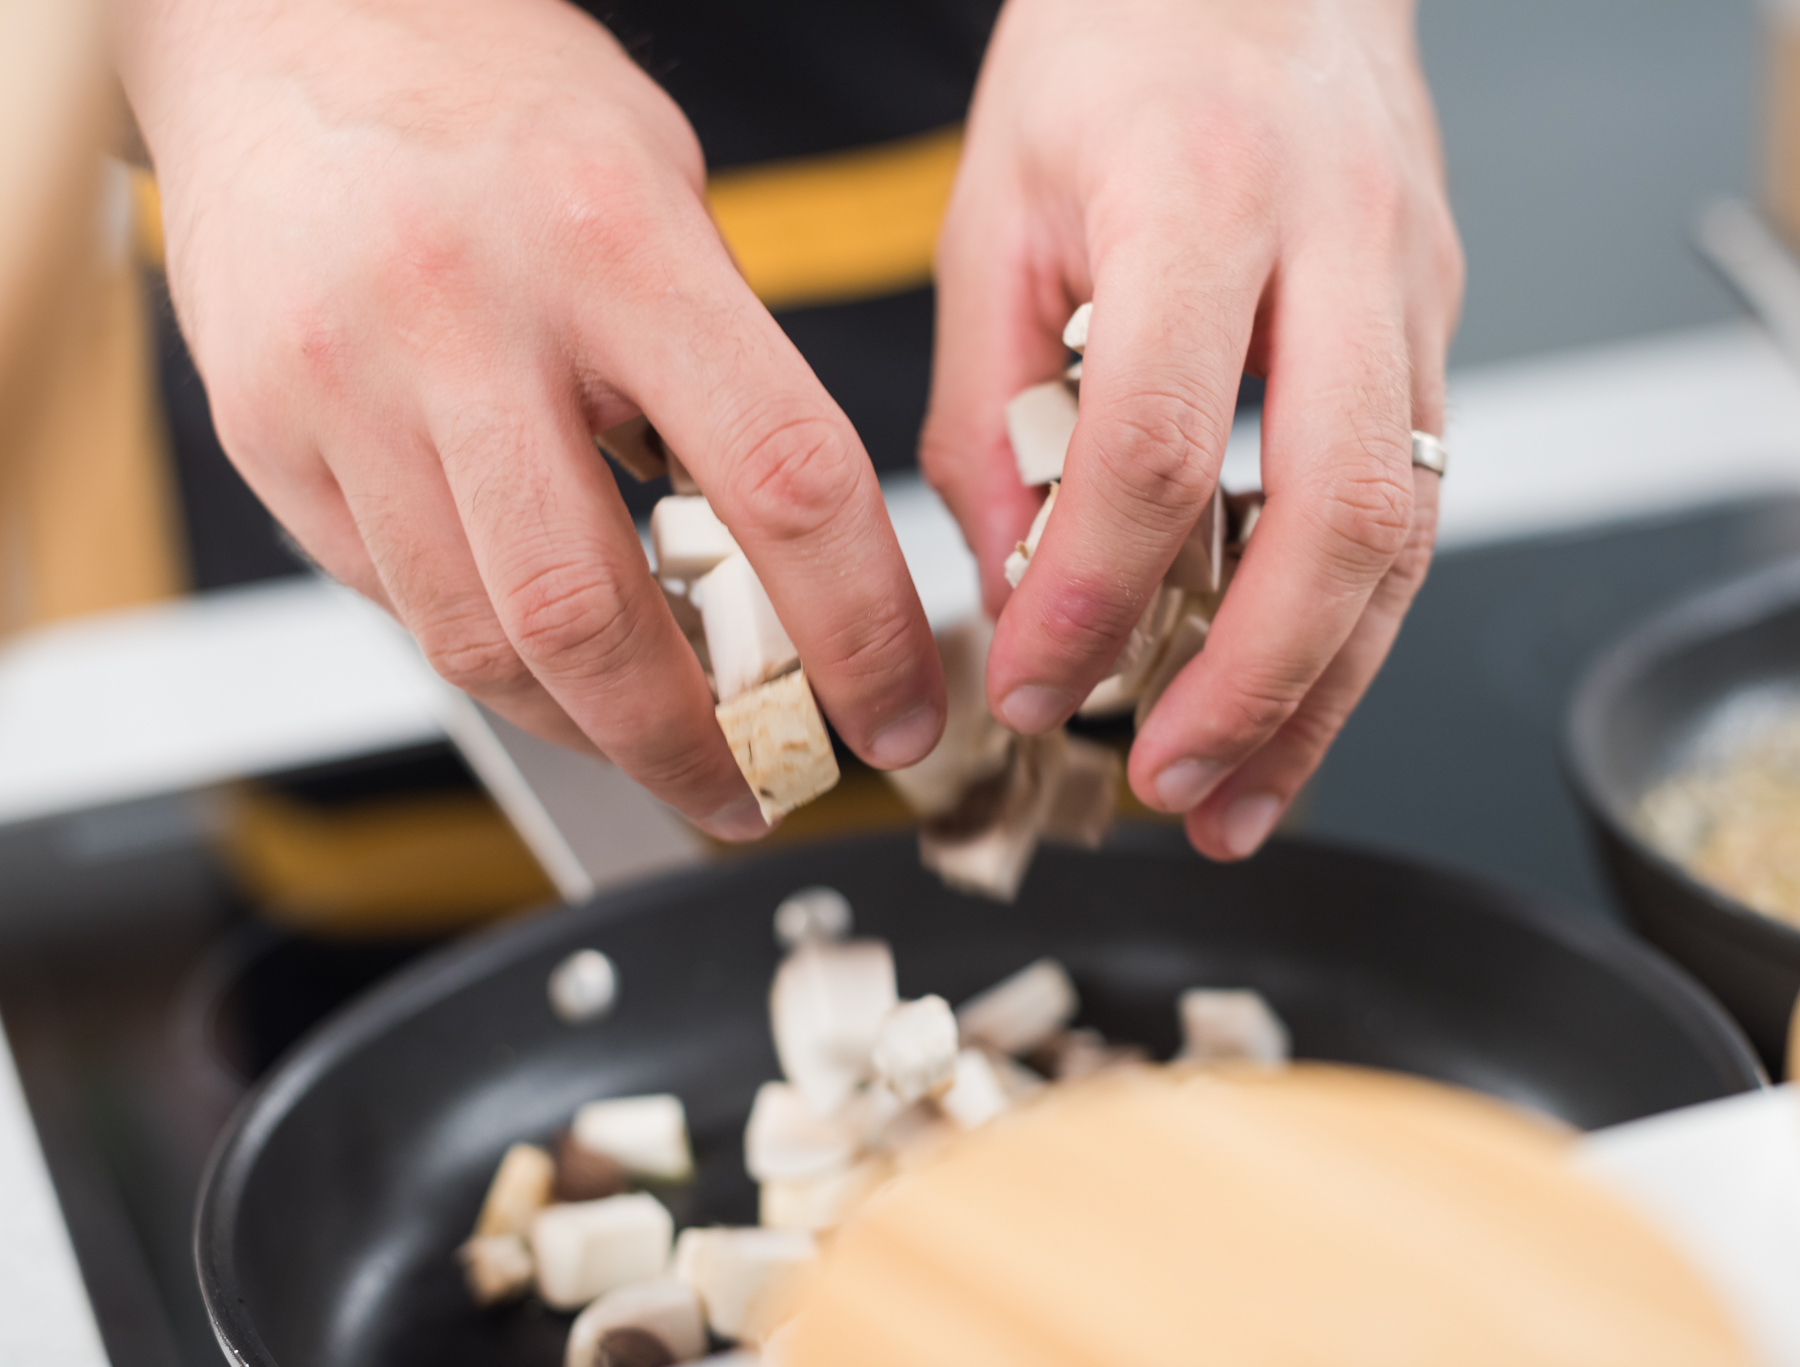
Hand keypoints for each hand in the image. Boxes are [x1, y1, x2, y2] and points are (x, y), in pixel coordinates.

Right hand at [119, 0, 945, 839]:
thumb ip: (723, 362)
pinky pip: (399, 604)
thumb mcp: (661, 189)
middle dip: (698, 745)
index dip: (858, 630)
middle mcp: (465, 317)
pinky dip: (494, 658)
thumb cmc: (491, 98)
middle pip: (600, 615)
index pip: (781, 482)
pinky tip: (547, 657)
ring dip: (593, 730)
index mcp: (611, 242)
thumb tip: (788, 545)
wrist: (276, 27)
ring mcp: (345, 386)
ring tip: (660, 748)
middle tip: (758, 791)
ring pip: (483, 642)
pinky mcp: (267, 439)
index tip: (895, 711)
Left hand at [921, 0, 1459, 860]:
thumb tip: (1014, 589)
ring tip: (1236, 794)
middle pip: (1342, 512)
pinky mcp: (1438, 327)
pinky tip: (1285, 701)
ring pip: (1408, 532)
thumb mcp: (994, 211)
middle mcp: (1343, 240)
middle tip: (1169, 784)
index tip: (1032, 688)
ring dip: (1324, 690)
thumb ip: (988, 410)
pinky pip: (1412, 504)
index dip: (1093, 593)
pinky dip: (1347, 626)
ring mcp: (1416, 286)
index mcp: (1203, 189)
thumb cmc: (1114, 55)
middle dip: (1256, 684)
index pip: (1157, 440)